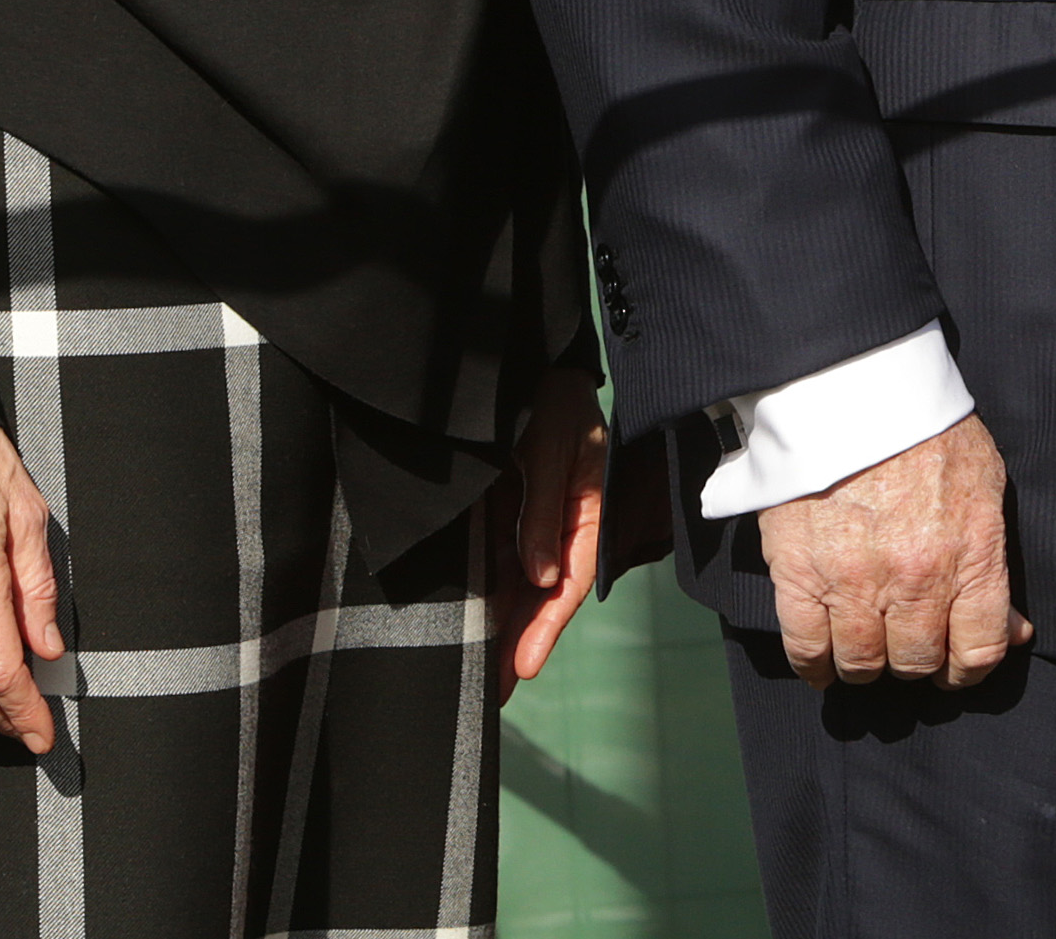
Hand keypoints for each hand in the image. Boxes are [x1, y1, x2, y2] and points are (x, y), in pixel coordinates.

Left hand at [490, 361, 608, 699]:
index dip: (548, 623)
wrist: (527, 362)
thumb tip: (541, 575)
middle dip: (523, 641)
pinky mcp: (505, 513)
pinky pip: (497, 562)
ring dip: (504, 627)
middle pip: (544, 593)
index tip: (525, 664)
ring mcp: (532, 519)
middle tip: (497, 694)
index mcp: (587, 507)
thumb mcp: (550, 445)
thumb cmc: (551, 398)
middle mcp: (561, 522)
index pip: (570, 577)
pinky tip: (469, 625)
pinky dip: (487, 595)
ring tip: (483, 677)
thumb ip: (543, 508)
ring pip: (519, 585)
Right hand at [753, 413, 1028, 690]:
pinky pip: (806, 649)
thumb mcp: (986, 484)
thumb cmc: (927, 429)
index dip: (970, 667)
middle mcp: (914, 579)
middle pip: (917, 663)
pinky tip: (824, 665)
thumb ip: (995, 564)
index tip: (957, 663)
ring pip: (863, 665)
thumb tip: (1015, 631)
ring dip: (869, 667)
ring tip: (869, 652)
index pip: (978, 650)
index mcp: (968, 554)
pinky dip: (815, 667)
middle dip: (918, 664)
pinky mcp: (798, 575)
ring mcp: (852, 582)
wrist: (854, 387)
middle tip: (911, 649)